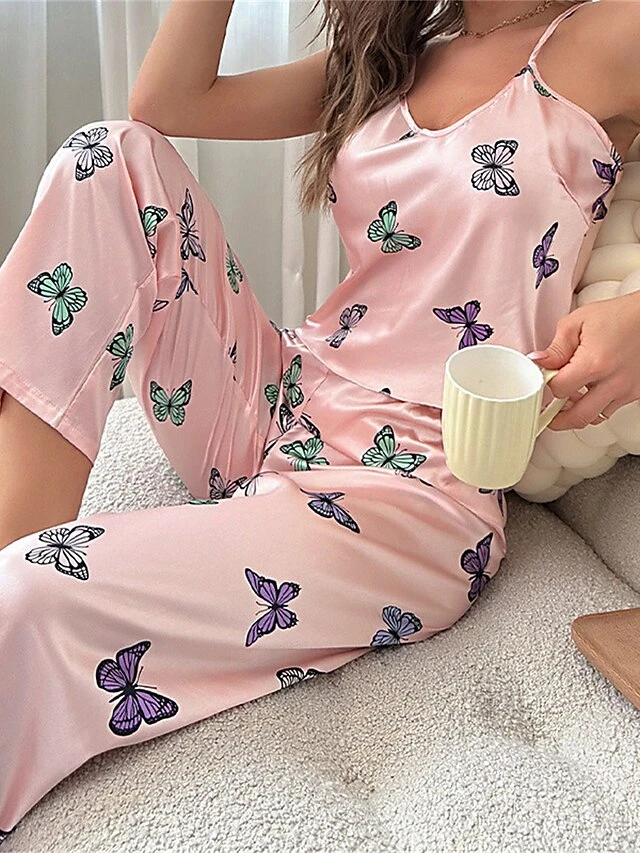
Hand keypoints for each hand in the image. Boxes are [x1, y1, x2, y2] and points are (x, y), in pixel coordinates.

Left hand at [525, 291, 639, 430]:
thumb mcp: (578, 323)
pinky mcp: (636, 393)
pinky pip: (610, 409)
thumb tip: (537, 362)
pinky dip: (596, 406)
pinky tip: (590, 393)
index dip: (548, 385)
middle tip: (547, 415)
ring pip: (595, 417)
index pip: (559, 390)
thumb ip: (556, 348)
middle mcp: (613, 382)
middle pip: (578, 417)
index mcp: (594, 363)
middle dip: (558, 419)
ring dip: (579, 412)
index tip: (545, 380)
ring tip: (569, 401)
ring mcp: (627, 390)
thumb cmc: (619, 315)